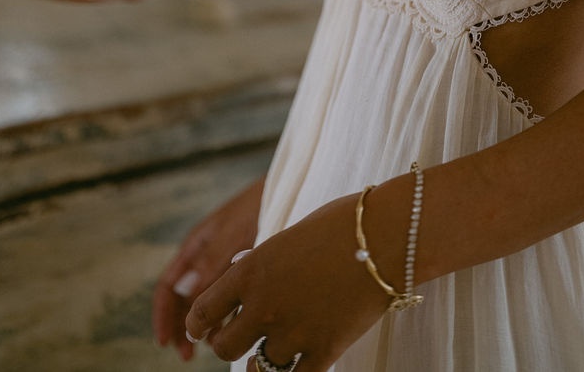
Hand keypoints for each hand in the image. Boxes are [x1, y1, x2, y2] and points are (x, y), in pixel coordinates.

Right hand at [153, 177, 263, 361]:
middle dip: (183, 327)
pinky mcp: (246, 268)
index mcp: (194, 246)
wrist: (288, 186)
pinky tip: (235, 329)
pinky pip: (228, 296)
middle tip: (188, 356)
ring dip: (205, 325)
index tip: (165, 342)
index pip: (168, 287)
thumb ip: (211, 270)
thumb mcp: (230, 238)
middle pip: (184, 299)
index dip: (163, 315)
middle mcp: (205, 257)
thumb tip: (193, 310)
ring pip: (207, 301)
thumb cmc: (255, 206)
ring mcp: (224, 262)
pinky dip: (226, 315)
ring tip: (214, 347)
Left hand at [185, 192, 391, 370]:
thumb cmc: (340, 225)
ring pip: (258, 368)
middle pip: (224, 347)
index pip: (202, 310)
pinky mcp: (323, 352)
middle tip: (237, 339)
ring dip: (263, 361)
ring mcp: (292, 332)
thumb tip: (247, 282)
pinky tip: (299, 365)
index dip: (198, 324)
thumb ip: (263, 266)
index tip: (202, 328)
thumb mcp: (286, 238)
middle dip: (227, 344)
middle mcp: (263, 305)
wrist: (385, 236)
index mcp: (249, 270)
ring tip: (274, 351)